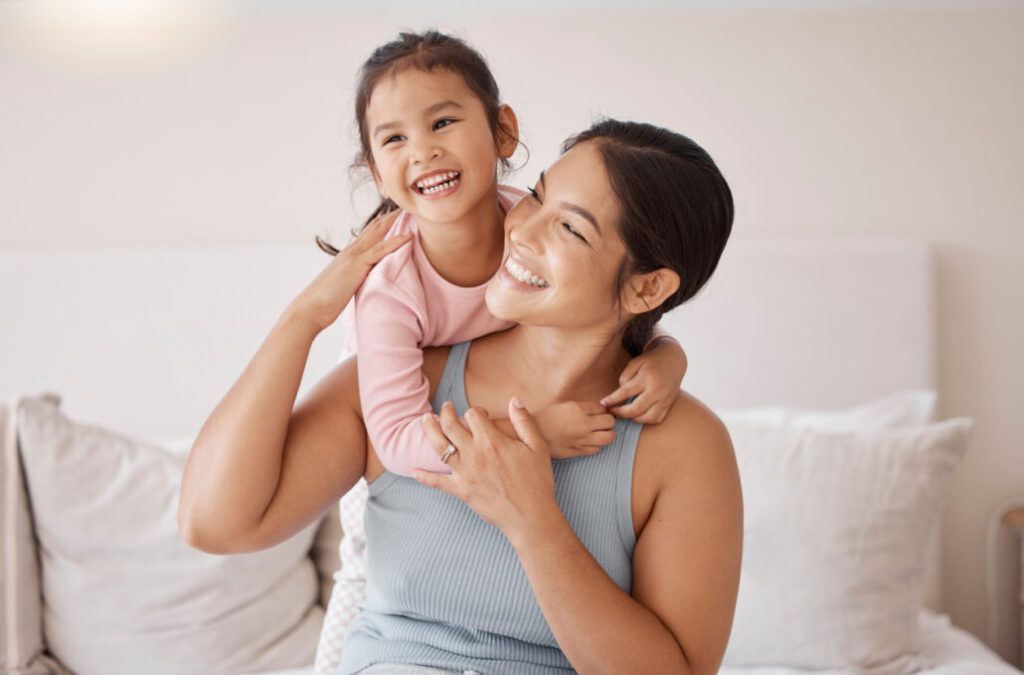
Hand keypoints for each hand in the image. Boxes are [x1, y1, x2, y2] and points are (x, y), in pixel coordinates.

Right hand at [290, 211, 407, 331]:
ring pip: (378, 232)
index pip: (369, 234)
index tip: (399, 216)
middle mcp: (351, 251)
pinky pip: (380, 250)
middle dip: (392, 216)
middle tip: (408, 206)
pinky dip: (395, 242)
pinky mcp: (357, 265)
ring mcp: (353, 256)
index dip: (384, 223)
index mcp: (349, 255)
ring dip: (395, 221)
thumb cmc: (325, 302)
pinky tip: (408, 235)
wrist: (310, 308)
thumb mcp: (344, 286)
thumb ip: (355, 279)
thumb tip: (365, 282)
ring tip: (411, 211)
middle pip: (375, 227)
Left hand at [414, 400, 557, 537]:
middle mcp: (474, 454)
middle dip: (446, 412)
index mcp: (492, 441)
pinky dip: (423, 476)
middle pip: (451, 425)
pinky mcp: (461, 491)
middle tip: (445, 407)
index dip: (476, 411)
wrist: (530, 516)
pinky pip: (437, 482)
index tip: (480, 414)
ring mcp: (465, 473)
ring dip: (429, 430)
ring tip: (425, 420)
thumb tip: (513, 400)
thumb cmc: (537, 482)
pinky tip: (413, 470)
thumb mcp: (537, 447)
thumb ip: (524, 421)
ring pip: (439, 446)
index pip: (473, 415)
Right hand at [535, 401, 615, 458]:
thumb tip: (601, 410)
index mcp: (578, 409)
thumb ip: (582, 407)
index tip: (597, 413)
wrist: (529, 435)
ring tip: (598, 433)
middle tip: (601, 422)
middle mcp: (583, 424)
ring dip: (605, 434)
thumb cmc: (545, 418)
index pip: (602, 409)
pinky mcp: (578, 451)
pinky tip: (588, 442)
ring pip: (608, 437)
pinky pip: (597, 449)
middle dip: (608, 421)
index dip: (601, 410)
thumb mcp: (563, 405)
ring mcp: (582, 439)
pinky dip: (596, 445)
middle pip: (610, 422)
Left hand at [600, 337, 685, 423]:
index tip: (602, 403)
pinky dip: (645, 420)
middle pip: (636, 409)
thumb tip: (619, 396)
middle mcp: (658, 390)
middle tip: (611, 411)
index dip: (612, 400)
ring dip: (633, 418)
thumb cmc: (650, 361)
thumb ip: (625, 378)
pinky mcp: (669, 404)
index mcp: (647, 377)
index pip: (626, 392)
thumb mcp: (635, 363)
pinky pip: (656, 419)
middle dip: (620, 413)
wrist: (673, 359)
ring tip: (624, 412)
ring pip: (647, 418)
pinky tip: (637, 414)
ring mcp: (665, 399)